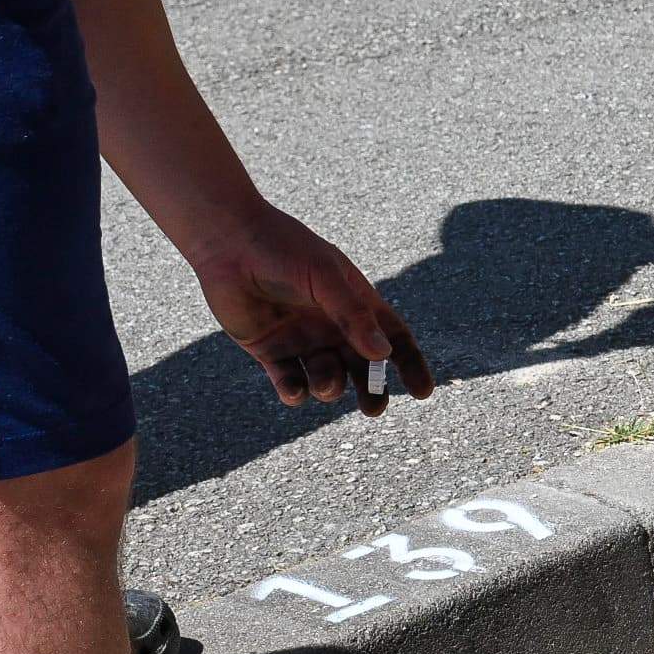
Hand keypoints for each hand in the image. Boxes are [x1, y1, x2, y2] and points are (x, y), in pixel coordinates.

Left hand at [189, 201, 433, 409]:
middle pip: (363, 368)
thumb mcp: (324, 278)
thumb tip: (383, 353)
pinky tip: (294, 391)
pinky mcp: (270, 352)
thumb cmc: (285, 252)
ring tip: (325, 384)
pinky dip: (294, 392)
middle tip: (373, 408)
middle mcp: (333, 326)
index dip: (410, 365)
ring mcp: (302, 340)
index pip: (393, 338)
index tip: (422, 391)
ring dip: (330, 387)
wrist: (231, 244)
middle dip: (371, 390)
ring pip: (327, 378)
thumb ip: (352, 315)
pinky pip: (289, 381)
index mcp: (356, 304)